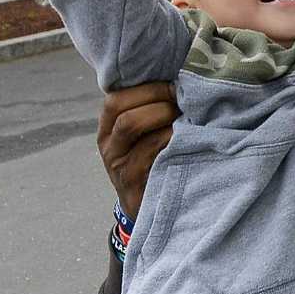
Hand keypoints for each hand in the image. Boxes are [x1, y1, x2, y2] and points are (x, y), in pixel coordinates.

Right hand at [98, 81, 177, 219]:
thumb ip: (151, 114)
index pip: (115, 98)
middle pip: (123, 110)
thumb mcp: (144, 138)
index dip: (147, 88)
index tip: (173, 86)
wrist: (147, 209)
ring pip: (131, 125)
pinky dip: (170, 139)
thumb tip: (179, 84)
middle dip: (157, 99)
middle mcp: (108, 145)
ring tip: (186, 116)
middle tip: (182, 101)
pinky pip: (149, 152)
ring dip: (164, 115)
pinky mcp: (131, 181)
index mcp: (108, 128)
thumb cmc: (154, 164)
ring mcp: (117, 164)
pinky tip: (187, 137)